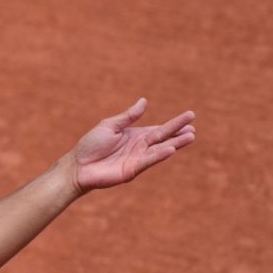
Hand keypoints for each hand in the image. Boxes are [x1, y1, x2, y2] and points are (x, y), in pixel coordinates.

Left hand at [63, 98, 194, 193]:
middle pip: (163, 138)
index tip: (190, 116)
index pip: (159, 129)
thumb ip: (128, 116)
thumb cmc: (91, 145)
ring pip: (159, 150)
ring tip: (190, 136)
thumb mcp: (110, 125)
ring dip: (175, 144)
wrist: (77, 165)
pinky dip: (159, 155)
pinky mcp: (131, 170)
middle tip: (194, 127)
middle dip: (178, 132)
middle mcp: (140, 147)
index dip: (175, 124)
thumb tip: (144, 101)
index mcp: (136, 136)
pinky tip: (171, 148)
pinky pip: (147, 161)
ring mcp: (137, 159)